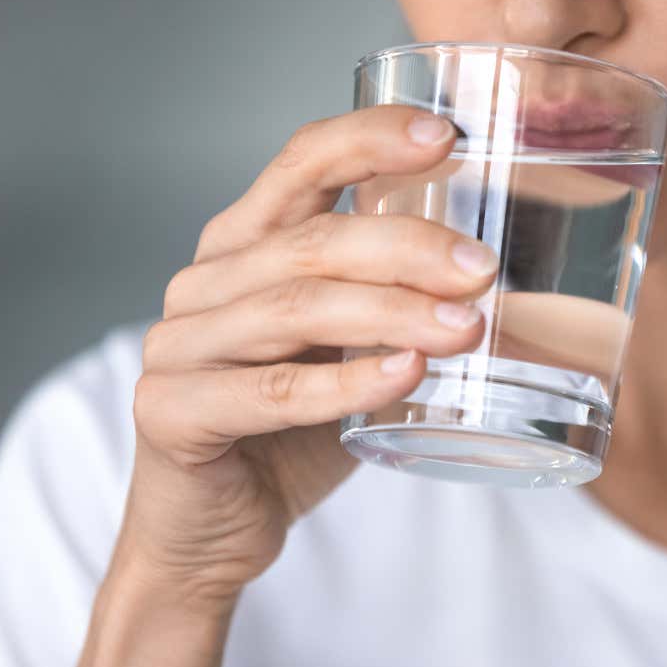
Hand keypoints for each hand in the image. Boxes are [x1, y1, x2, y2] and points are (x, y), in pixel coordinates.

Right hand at [119, 105, 497, 608]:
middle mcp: (205, 282)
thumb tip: (495, 277)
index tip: (446, 136)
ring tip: (463, 327)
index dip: (370, 140)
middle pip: (311, 241)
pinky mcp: (171, 411)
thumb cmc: (290, 433)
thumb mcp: (343, 350)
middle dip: (406, 247)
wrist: (210, 530)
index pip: (302, 163)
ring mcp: (178, 345)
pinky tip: (405, 374)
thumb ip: (387, 303)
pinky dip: (346, 382)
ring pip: (296, 309)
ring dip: (391, 313)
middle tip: (481, 271)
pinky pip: (274, 392)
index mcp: (244, 245)